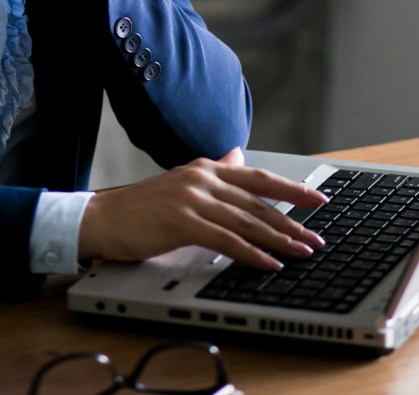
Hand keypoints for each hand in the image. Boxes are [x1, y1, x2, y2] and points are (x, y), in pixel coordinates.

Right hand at [77, 148, 329, 270]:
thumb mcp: (181, 180)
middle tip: (315, 237)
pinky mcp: (183, 222)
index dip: (291, 189)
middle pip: (259, 201)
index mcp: (205, 168)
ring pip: (247, 221)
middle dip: (292, 221)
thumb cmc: (139, 208)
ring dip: (279, 240)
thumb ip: (212, 170)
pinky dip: (252, 253)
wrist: (101, 219)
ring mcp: (193, 199)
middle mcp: (202, 179)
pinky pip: (227, 240)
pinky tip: (269, 263)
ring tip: (301, 252)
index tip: (317, 200)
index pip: (258, 177)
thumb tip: (237, 155)